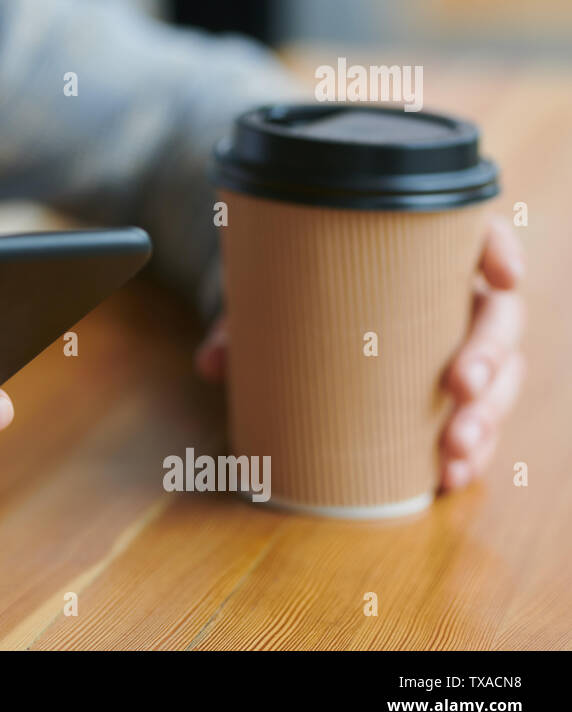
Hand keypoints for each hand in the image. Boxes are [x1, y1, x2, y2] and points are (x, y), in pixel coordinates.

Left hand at [194, 215, 524, 491]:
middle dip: (489, 356)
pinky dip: (471, 453)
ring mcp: (459, 347)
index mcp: (418, 252)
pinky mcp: (451, 396)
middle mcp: (451, 298)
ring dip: (487, 416)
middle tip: (461, 386)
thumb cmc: (292, 293)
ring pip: (501, 378)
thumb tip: (211, 364)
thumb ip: (240, 326)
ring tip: (453, 451)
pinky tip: (452, 477)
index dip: (499, 250)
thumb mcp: (265, 297)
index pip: (475, 235)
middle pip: (498, 319)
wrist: (288, 315)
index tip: (501, 277)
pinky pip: (479, 422)